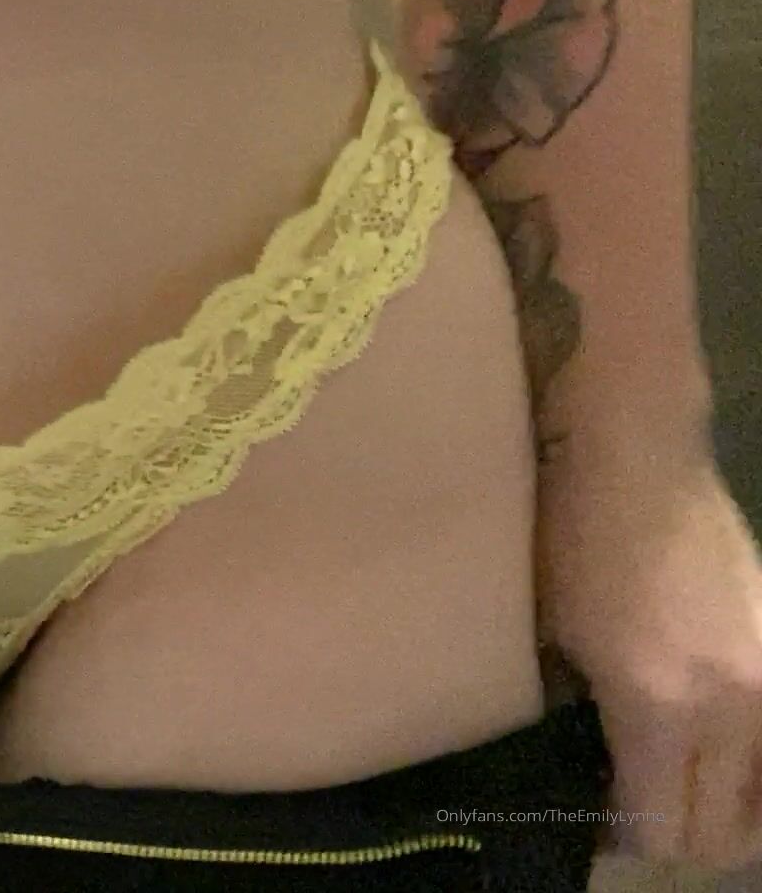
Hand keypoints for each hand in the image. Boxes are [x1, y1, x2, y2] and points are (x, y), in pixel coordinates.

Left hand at [543, 459, 761, 870]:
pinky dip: (753, 770)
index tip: (594, 824)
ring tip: (679, 792)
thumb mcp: (558, 641)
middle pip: (724, 832)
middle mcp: (731, 707)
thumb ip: (585, 719)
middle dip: (675, 839)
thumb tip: (593, 776)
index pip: (662, 827)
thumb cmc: (570, 542)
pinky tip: (712, 752)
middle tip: (632, 815)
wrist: (636, 460)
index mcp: (658, 706)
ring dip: (727, 815)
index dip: (625, 840)